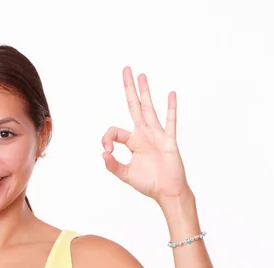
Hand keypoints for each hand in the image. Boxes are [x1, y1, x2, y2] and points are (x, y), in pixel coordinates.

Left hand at [102, 67, 190, 203]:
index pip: (114, 131)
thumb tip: (103, 154)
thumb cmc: (149, 183)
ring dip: (145, 91)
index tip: (108, 152)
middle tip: (126, 70)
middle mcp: (144, 134)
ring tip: (141, 75)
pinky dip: (170, 108)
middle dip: (129, 89)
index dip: (107, 139)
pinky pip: (170, 122)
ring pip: (149, 108)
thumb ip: (113, 165)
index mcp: (133, 141)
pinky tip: (171, 94)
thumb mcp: (126, 175)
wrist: (168, 191)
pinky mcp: (169, 140)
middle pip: (135, 106)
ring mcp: (157, 135)